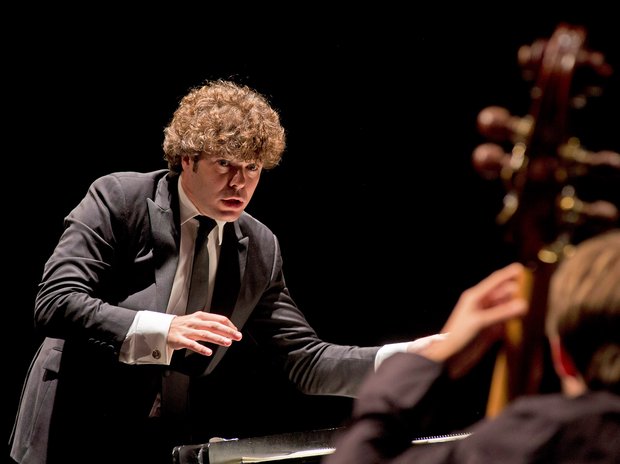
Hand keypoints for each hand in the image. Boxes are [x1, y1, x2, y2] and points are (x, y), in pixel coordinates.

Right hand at [167, 312, 242, 356]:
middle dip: (227, 331)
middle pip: (214, 325)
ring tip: (227, 343)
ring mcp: (187, 331)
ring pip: (205, 334)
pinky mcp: (180, 339)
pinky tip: (209, 352)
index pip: (219, 318)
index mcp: (201, 316)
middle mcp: (195, 322)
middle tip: (237, 336)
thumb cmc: (183, 325)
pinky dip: (201, 348)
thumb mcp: (197, 320)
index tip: (236, 331)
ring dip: (217, 338)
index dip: (229, 325)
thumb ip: (210, 324)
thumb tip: (227, 329)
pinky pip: (192, 344)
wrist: (163, 328)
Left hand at [420, 262, 527, 377]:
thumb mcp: (479, 322)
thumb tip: (524, 304)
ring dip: (518, 306)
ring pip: (506, 308)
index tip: (522, 268)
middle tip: (536, 289)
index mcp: (475, 297)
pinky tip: (527, 321)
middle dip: (517, 291)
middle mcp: (482, 305)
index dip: (508, 274)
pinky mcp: (491, 331)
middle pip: (503, 294)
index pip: (495, 281)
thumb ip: (501, 313)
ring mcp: (487, 318)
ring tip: (536, 304)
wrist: (449, 358)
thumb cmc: (458, 336)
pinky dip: (515, 321)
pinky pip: (506, 322)